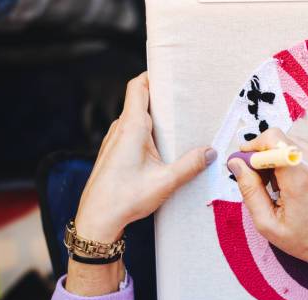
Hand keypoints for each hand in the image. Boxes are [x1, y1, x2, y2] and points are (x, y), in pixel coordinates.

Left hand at [66, 72, 215, 295]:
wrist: (97, 220)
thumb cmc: (125, 199)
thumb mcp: (165, 182)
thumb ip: (190, 165)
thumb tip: (210, 152)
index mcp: (131, 128)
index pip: (138, 87)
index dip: (152, 75)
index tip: (171, 72)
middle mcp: (120, 130)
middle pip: (140, 101)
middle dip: (162, 99)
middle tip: (186, 101)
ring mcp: (114, 142)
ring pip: (136, 119)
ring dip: (154, 119)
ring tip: (178, 124)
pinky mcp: (113, 154)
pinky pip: (131, 134)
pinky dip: (147, 134)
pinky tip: (162, 148)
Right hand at [228, 128, 307, 292]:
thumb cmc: (307, 239)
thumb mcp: (268, 224)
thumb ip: (249, 191)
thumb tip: (236, 164)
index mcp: (299, 177)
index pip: (270, 139)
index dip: (251, 149)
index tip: (244, 165)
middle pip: (278, 137)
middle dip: (261, 154)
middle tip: (258, 179)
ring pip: (288, 142)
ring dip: (275, 157)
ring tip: (276, 185)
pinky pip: (301, 149)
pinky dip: (289, 160)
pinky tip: (289, 183)